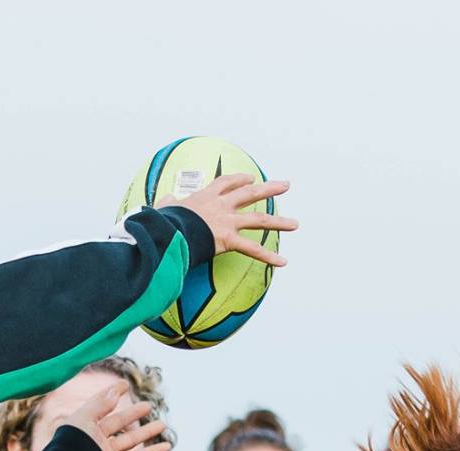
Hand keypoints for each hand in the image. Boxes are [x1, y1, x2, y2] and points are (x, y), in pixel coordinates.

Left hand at [56, 384, 173, 450]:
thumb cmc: (72, 444)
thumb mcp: (84, 418)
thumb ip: (100, 405)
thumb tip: (115, 391)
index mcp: (85, 423)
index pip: (101, 405)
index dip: (113, 393)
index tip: (125, 384)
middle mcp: (95, 437)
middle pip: (118, 422)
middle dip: (133, 414)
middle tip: (148, 405)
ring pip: (130, 440)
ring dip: (146, 432)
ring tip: (163, 424)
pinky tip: (166, 447)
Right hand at [162, 173, 296, 268]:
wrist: (168, 230)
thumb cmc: (164, 221)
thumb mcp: (164, 207)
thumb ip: (168, 203)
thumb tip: (166, 200)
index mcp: (206, 196)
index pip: (226, 183)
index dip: (239, 180)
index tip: (250, 178)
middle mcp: (221, 206)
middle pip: (250, 193)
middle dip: (270, 188)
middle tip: (285, 185)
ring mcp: (227, 222)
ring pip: (259, 219)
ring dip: (279, 221)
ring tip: (295, 224)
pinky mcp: (228, 240)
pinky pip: (252, 249)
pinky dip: (268, 257)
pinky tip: (283, 262)